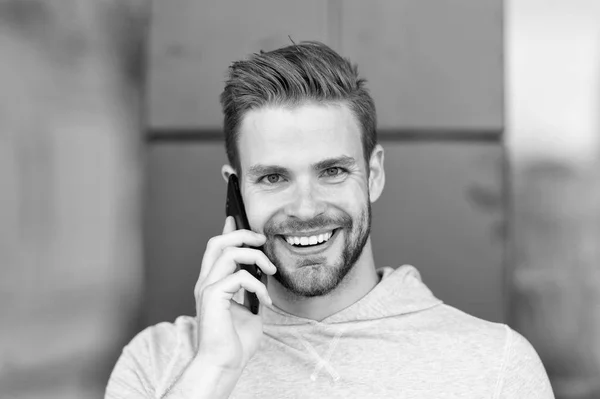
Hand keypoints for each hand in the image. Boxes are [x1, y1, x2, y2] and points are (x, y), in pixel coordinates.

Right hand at [193, 216, 275, 372]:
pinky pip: (239, 277)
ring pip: (228, 253)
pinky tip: (265, 300)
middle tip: (262, 240)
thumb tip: (264, 273)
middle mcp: (205, 282)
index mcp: (212, 283)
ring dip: (255, 257)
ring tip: (271, 271)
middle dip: (242, 235)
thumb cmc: (235, 342)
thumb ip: (252, 290)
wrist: (224, 364)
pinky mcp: (212, 297)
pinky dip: (258, 285)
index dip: (227, 231)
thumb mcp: (249, 309)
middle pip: (217, 242)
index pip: (216, 249)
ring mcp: (207, 288)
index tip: (237, 218)